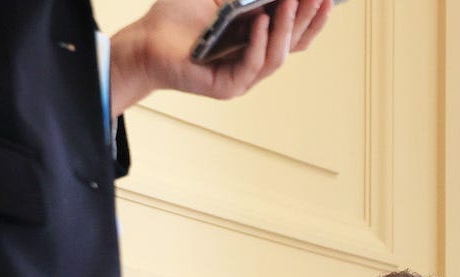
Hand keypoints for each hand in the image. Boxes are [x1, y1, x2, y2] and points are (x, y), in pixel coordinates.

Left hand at [109, 0, 333, 115]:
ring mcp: (243, 76)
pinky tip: (260, 21)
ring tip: (288, 2)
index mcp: (258, 41)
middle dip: (308, 18)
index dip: (314, 16)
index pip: (296, 32)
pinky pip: (250, 65)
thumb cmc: (178, 17)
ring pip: (277, 57)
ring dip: (286, 28)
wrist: (146, 40)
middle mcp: (255, 61)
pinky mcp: (227, 86)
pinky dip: (258, 43)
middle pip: (293, 43)